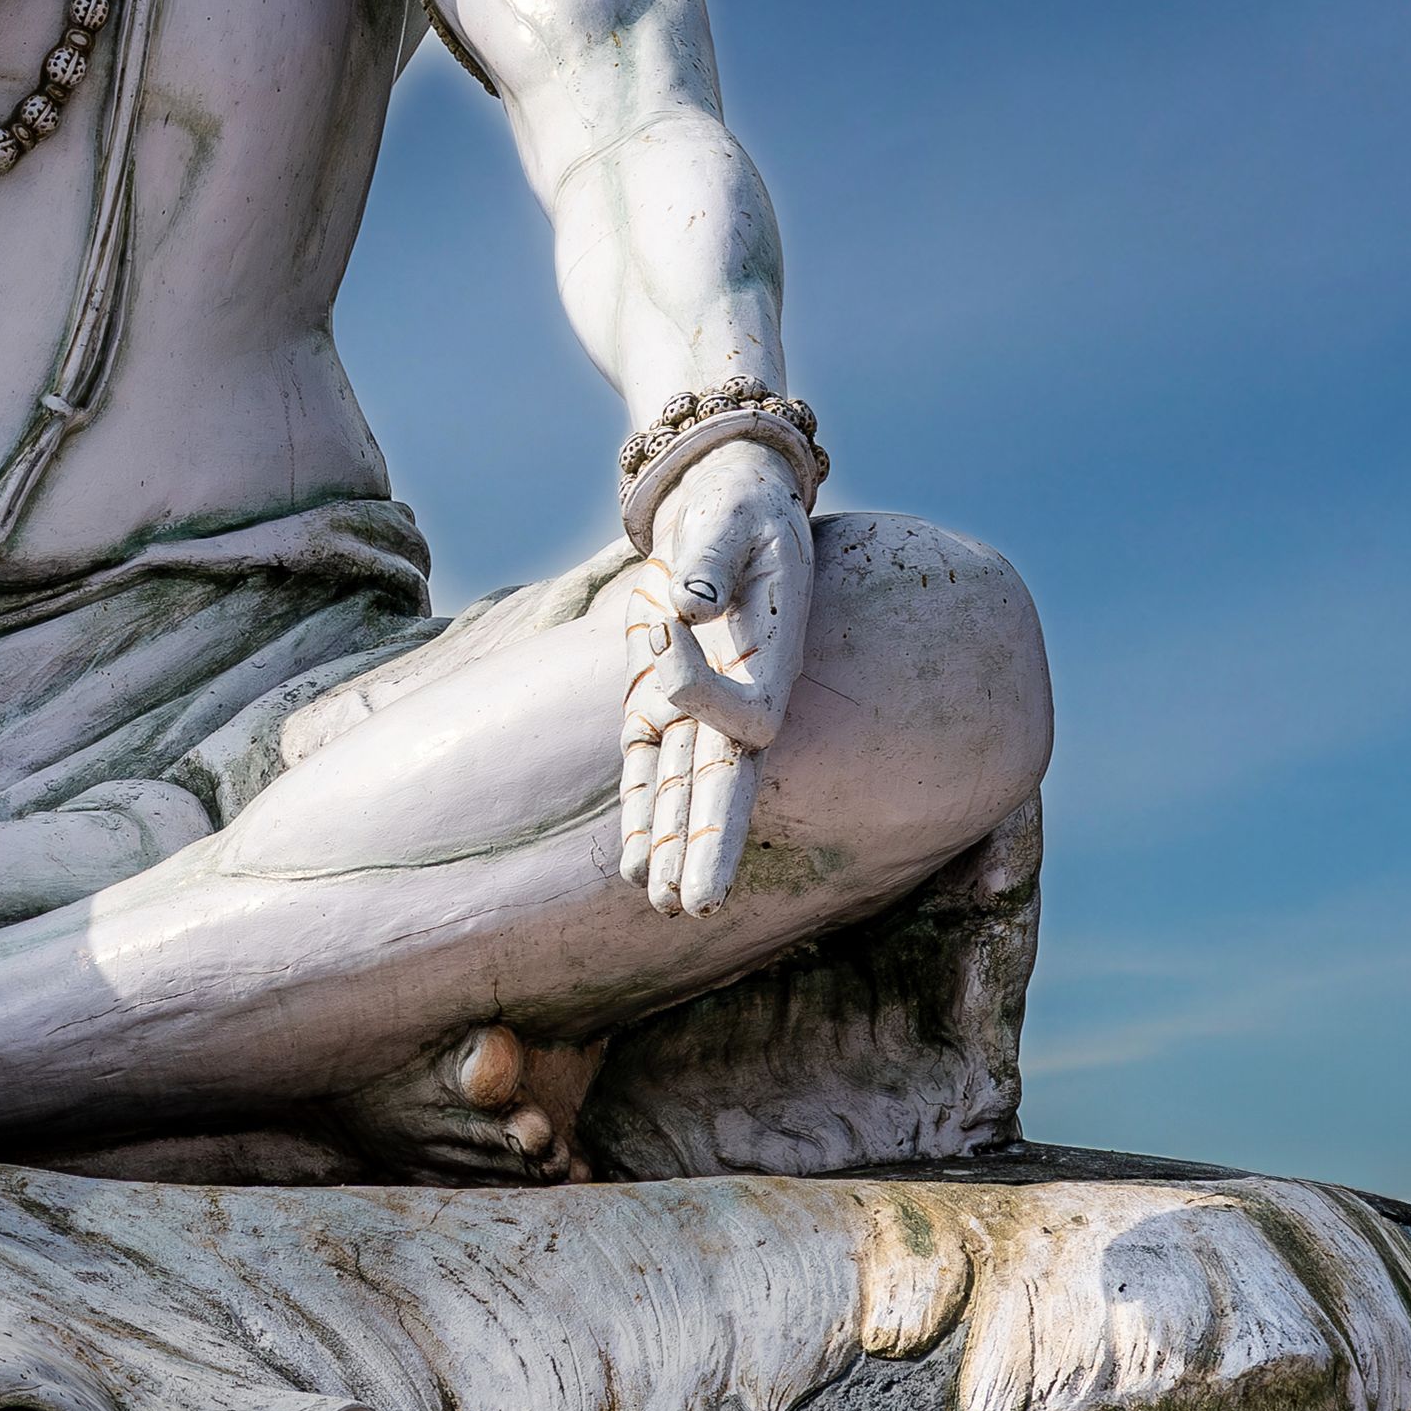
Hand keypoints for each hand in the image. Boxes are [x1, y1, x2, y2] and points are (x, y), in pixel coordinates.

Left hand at [609, 440, 806, 916]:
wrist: (724, 503)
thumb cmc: (738, 506)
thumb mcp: (729, 514)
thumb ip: (708, 555)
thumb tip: (684, 604)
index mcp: (775, 655)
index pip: (750, 714)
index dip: (699, 690)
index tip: (666, 623)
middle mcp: (743, 693)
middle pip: (729, 782)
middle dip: (709, 842)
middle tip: (697, 908)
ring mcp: (697, 704)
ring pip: (688, 789)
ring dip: (673, 846)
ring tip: (663, 908)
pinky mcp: (655, 700)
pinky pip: (650, 767)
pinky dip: (642, 813)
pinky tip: (635, 867)